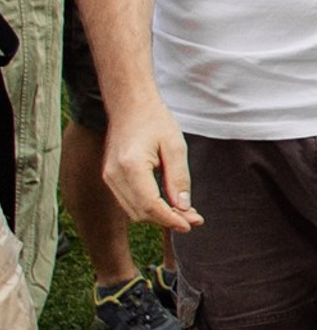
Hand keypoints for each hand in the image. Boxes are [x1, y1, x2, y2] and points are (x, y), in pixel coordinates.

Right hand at [102, 98, 200, 231]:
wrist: (130, 105)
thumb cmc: (155, 121)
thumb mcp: (175, 147)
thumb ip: (179, 178)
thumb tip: (184, 207)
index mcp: (130, 166)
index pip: (150, 205)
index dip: (171, 219)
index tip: (191, 224)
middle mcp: (114, 175)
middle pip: (141, 212)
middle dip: (168, 219)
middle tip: (195, 218)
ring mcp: (109, 177)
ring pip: (134, 211)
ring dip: (158, 216)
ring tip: (186, 213)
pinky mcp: (110, 177)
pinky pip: (129, 201)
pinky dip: (148, 207)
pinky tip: (169, 204)